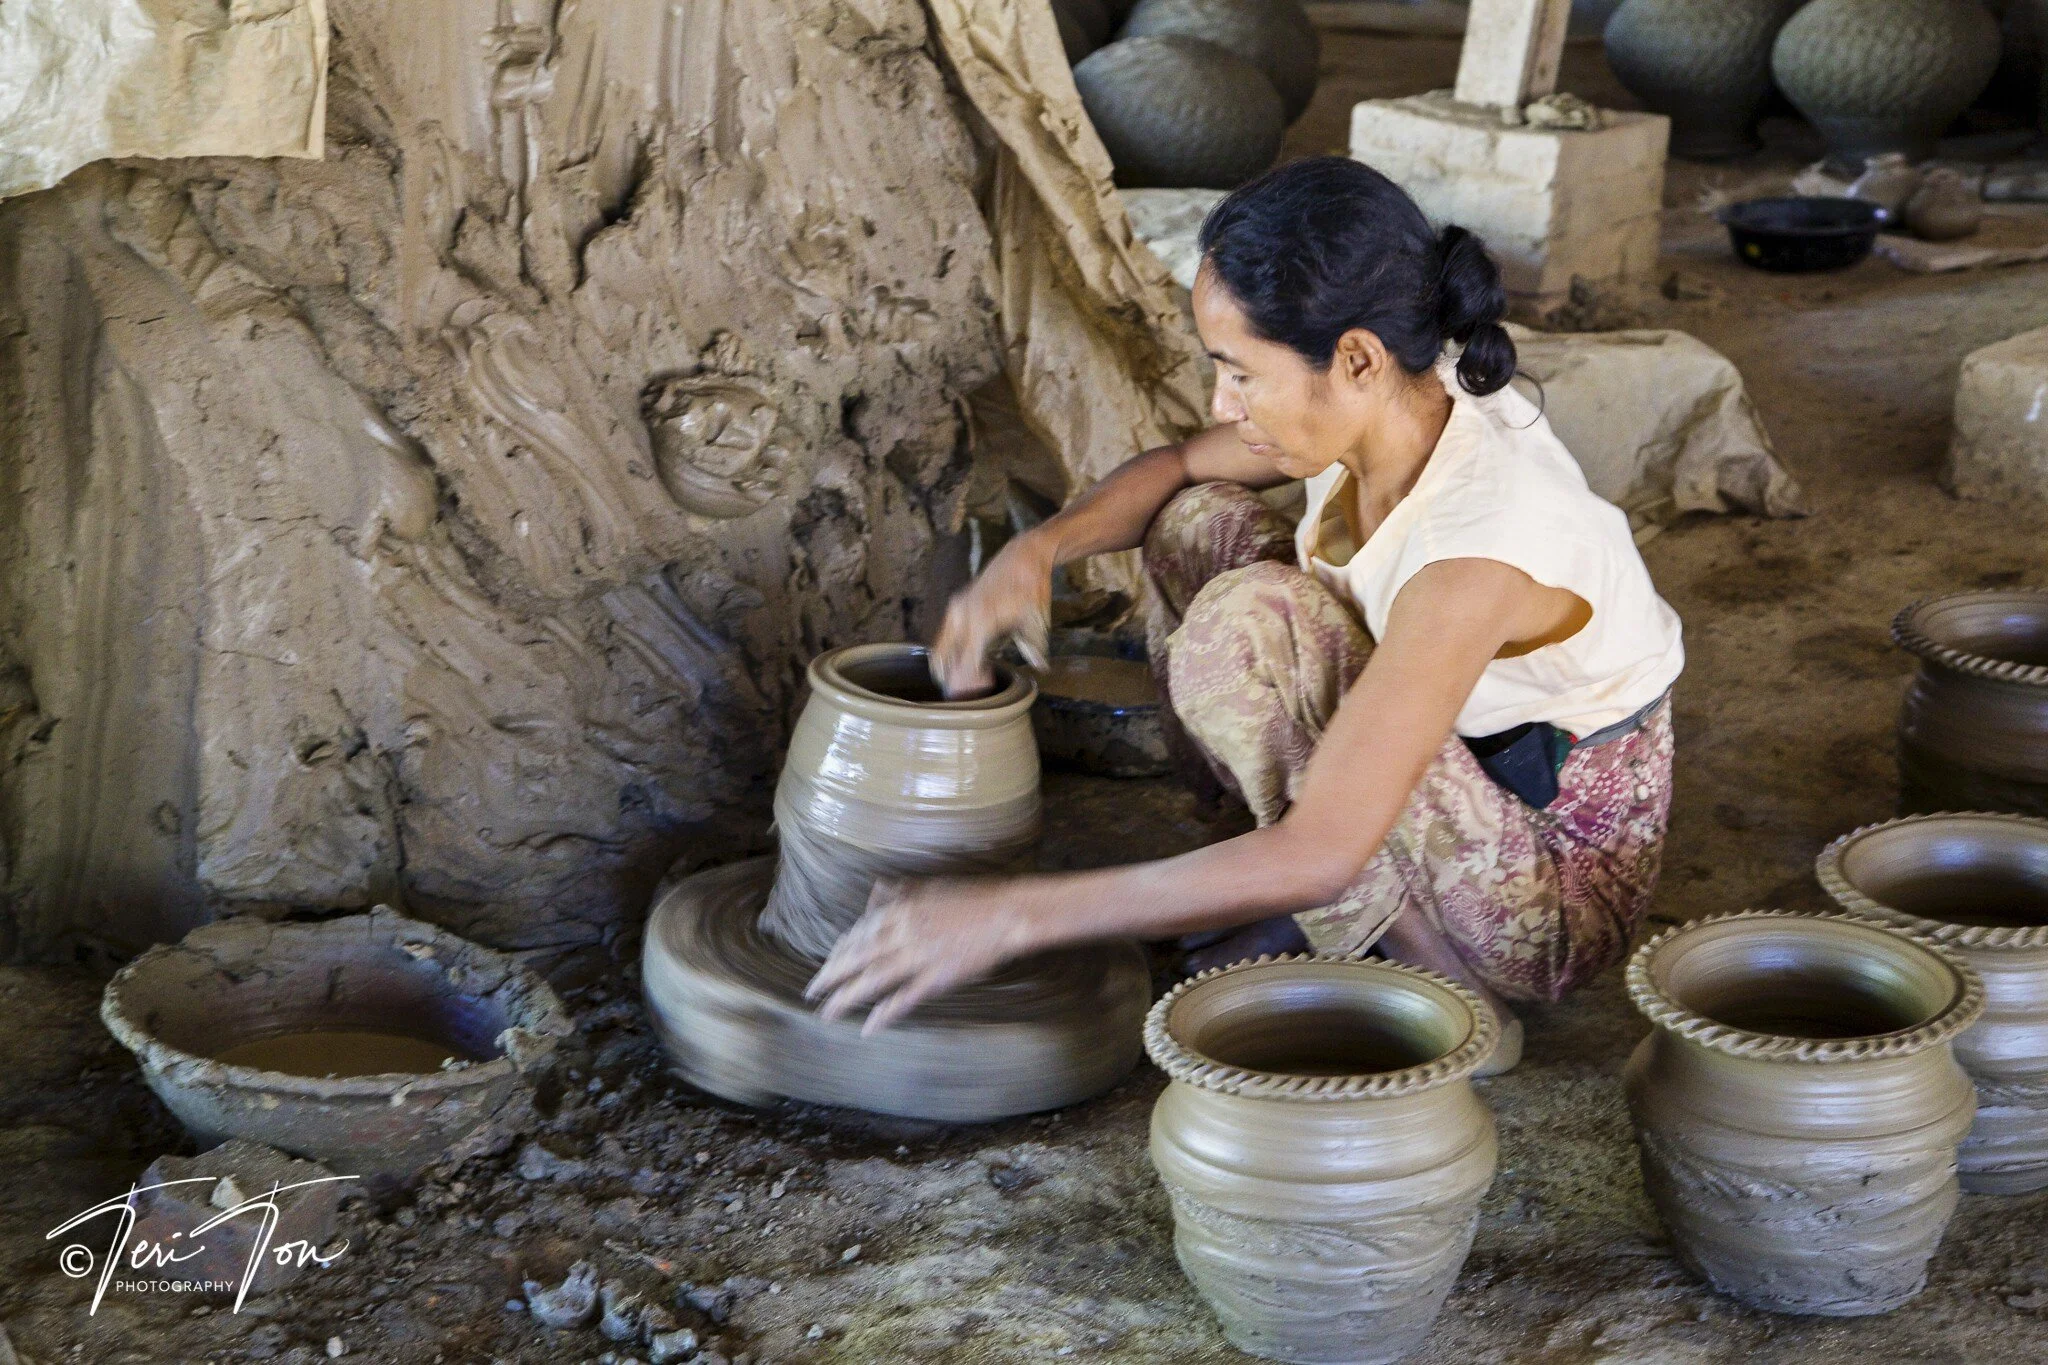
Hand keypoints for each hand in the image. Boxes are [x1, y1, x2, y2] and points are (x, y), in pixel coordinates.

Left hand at [804, 875, 1035, 1032]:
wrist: (1007, 913)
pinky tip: (868, 1028)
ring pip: (873, 980)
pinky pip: (905, 999)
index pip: (860, 933)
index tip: (829, 963)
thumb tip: (876, 890)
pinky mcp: (938, 977)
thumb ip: (902, 893)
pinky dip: (885, 1014)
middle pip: (857, 957)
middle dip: (831, 975)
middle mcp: (903, 933)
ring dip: (846, 998)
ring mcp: (919, 957)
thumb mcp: (932, 888)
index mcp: (901, 910)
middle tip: (812, 991)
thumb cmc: (974, 898)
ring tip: (827, 1013)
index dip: (840, 951)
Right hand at [930, 535, 1052, 696]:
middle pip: (944, 657)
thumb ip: (1034, 647)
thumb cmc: (1032, 589)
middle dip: (952, 677)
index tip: (982, 689)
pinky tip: (962, 660)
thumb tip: (1039, 668)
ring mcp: (956, 608)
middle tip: (965, 690)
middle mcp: (962, 615)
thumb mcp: (1037, 620)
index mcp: (981, 621)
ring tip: (961, 678)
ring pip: (940, 647)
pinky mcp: (955, 605)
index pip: (966, 662)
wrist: (1022, 557)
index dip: (971, 681)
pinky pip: (944, 634)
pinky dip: (949, 650)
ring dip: (946, 665)